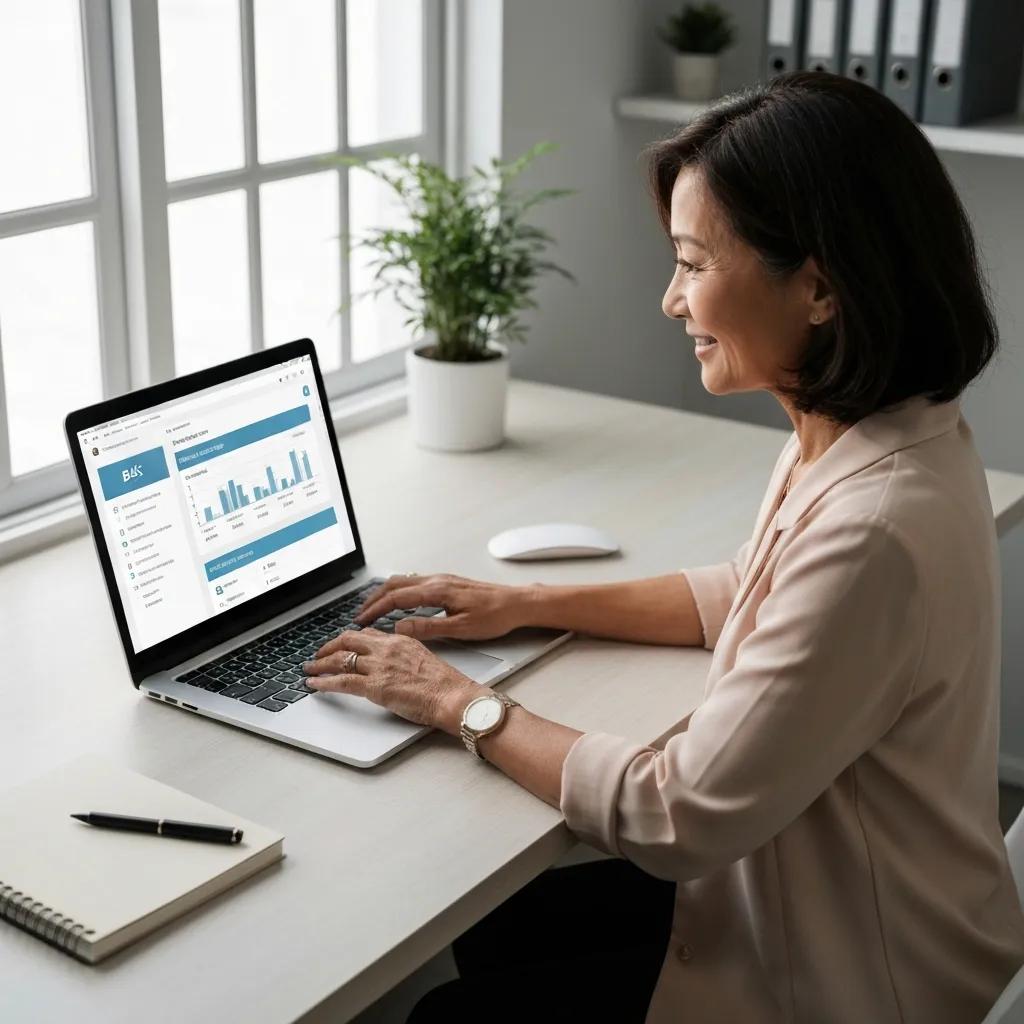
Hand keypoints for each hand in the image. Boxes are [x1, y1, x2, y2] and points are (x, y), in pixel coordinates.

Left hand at [303, 628, 483, 733]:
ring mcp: (379, 666)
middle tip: (319, 655)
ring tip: (309, 670)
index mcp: (400, 639)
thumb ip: (404, 657)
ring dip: (320, 664)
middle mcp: (387, 648)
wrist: (452, 695)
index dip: (350, 640)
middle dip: (329, 647)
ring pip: (340, 659)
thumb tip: (393, 665)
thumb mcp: (424, 659)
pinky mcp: (374, 686)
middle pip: (348, 640)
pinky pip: (341, 681)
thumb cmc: (445, 684)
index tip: (342, 645)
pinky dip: (323, 682)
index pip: (367, 634)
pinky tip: (314, 685)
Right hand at [354, 573, 531, 641]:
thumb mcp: (461, 628)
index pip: (396, 598)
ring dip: (386, 594)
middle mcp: (437, 581)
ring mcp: (442, 580)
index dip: (375, 609)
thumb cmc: (495, 616)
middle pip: (395, 584)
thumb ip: (428, 627)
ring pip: (404, 582)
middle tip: (360, 615)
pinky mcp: (448, 583)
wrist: (517, 603)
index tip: (361, 620)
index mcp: (437, 591)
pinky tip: (400, 603)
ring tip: (373, 609)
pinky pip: (415, 583)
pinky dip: (400, 592)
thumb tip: (400, 628)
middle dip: (374, 598)